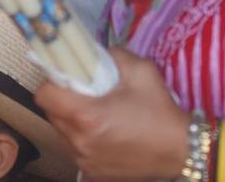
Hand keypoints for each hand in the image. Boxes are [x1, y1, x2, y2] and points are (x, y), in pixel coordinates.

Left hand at [35, 47, 189, 180]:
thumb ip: (112, 56)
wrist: (180, 150)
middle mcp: (79, 141)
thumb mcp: (141, 70)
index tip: (67, 77)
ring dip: (70, 120)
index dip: (52, 81)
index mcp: (86, 115)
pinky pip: (75, 149)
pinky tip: (104, 132)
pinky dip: (82, 138)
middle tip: (82, 92)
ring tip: (95, 113)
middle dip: (61, 99)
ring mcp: (84, 160)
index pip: (44, 95)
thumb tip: (93, 53)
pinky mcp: (92, 173)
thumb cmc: (159, 110)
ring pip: (61, 133)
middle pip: (51, 114)